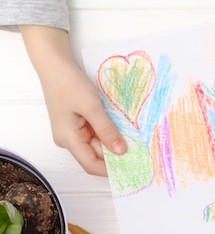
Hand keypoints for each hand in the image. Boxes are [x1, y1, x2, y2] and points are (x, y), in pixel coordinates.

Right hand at [20, 25, 125, 175]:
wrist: (55, 64)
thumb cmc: (68, 83)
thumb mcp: (91, 107)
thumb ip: (106, 130)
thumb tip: (121, 151)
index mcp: (68, 139)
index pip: (91, 165)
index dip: (111, 169)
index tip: (131, 166)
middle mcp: (69, 139)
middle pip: (95, 155)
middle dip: (115, 153)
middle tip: (138, 149)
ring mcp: (73, 132)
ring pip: (98, 144)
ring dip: (113, 141)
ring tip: (132, 137)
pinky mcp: (78, 123)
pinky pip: (96, 133)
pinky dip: (108, 132)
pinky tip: (121, 127)